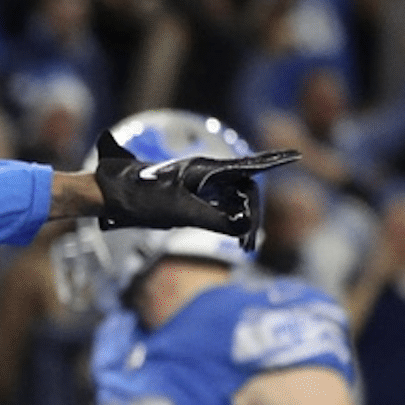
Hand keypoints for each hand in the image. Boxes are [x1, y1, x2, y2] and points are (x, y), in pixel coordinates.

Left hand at [93, 130, 298, 244]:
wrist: (109, 194)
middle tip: (249, 246)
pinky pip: (219, 206)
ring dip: (241, 223)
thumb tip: (242, 227)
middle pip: (242, 190)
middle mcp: (204, 172)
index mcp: (204, 169)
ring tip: (244, 248)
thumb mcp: (180, 213)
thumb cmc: (140, 198)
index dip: (272, 163)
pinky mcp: (190, 195)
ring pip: (231, 200)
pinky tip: (235, 239)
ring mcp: (198, 183)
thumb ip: (214, 220)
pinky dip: (229, 221)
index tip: (295, 156)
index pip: (246, 167)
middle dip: (251, 217)